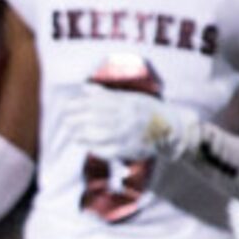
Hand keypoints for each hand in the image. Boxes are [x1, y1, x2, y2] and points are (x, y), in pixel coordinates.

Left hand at [70, 87, 202, 163]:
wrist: (172, 128)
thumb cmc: (147, 110)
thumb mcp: (131, 97)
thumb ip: (107, 95)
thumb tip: (84, 88)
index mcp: (127, 101)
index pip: (98, 102)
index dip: (79, 104)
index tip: (66, 106)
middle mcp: (128, 116)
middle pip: (97, 118)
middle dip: (78, 119)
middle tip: (66, 121)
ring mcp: (130, 133)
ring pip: (101, 134)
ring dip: (84, 135)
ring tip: (74, 134)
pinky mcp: (132, 148)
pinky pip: (110, 150)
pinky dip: (96, 148)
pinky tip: (87, 146)